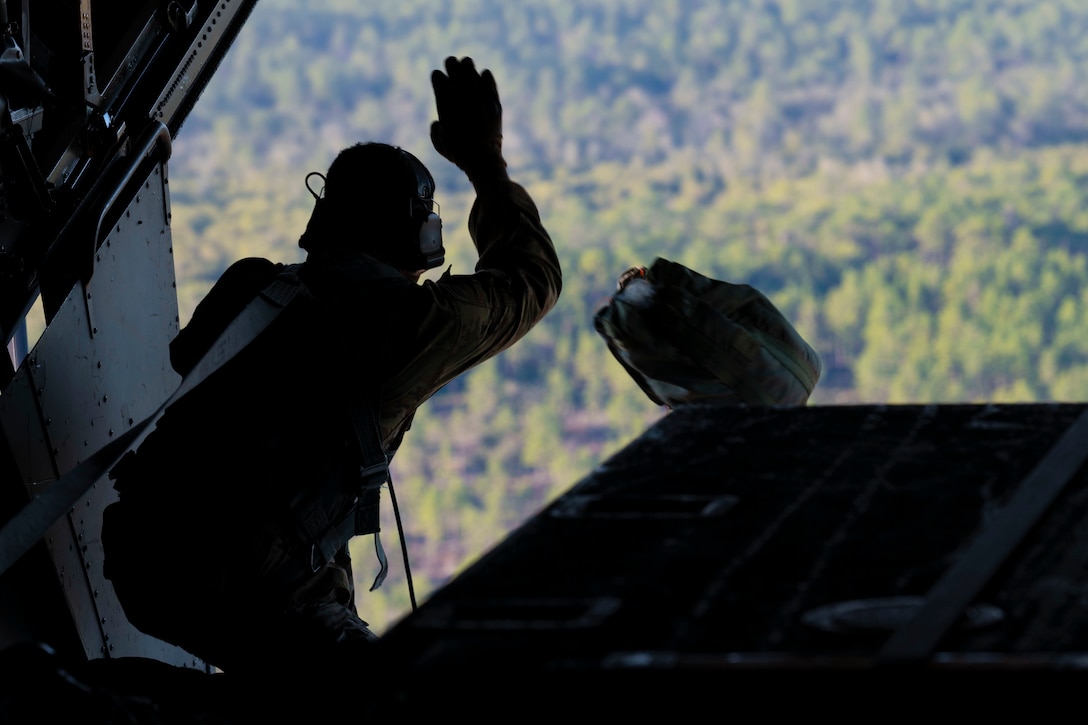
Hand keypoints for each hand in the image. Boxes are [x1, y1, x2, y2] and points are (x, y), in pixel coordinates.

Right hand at [430, 56, 506, 181]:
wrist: (482, 159)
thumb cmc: (458, 153)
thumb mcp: (439, 143)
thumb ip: (435, 129)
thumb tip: (438, 122)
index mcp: (445, 103)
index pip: (438, 77)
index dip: (438, 77)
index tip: (439, 80)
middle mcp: (461, 95)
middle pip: (453, 67)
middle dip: (451, 65)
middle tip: (451, 65)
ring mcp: (478, 96)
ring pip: (471, 69)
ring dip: (467, 66)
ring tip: (466, 65)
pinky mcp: (493, 101)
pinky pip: (488, 80)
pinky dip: (485, 76)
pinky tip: (483, 75)